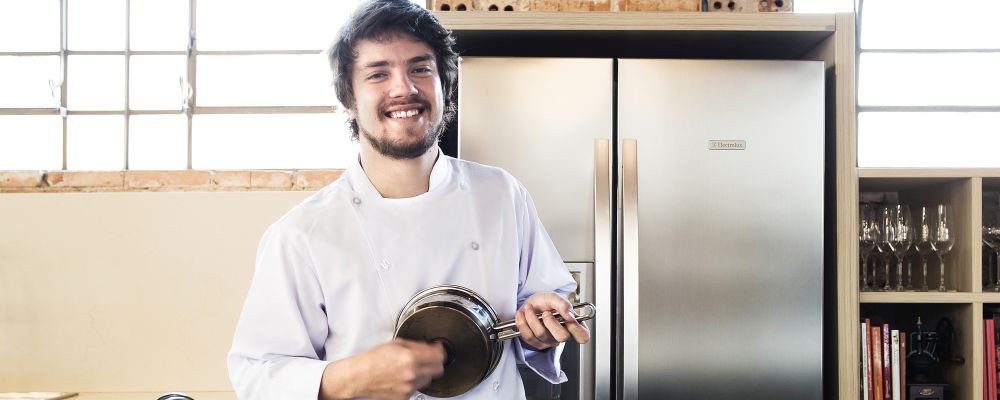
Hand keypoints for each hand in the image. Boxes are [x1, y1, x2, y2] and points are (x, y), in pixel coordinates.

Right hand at [321, 339, 444, 399]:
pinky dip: (413, 383)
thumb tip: (431, 347)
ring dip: (424, 374)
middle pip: (438, 370)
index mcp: (410, 358)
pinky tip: (403, 378)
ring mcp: (409, 387)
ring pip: (428, 380)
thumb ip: (417, 346)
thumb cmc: (374, 360)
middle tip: (428, 359)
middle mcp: (412, 374)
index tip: (439, 349)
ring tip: (410, 369)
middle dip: (435, 363)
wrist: (360, 376)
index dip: (440, 351)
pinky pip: (416, 389)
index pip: (439, 356)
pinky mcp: (405, 397)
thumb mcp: (396, 344)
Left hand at [515, 292, 590, 350]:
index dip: (576, 328)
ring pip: (541, 334)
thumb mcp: (553, 297)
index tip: (567, 317)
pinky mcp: (536, 344)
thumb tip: (570, 315)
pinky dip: (523, 322)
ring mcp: (550, 341)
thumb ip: (563, 304)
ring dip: (532, 317)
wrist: (529, 305)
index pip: (583, 336)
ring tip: (529, 307)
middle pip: (562, 337)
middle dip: (550, 321)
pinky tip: (522, 314)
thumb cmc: (544, 302)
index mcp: (573, 326)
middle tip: (545, 312)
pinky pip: (528, 336)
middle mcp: (563, 336)